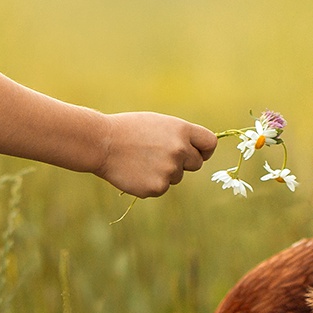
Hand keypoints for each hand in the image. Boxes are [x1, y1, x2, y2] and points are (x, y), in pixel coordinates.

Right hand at [95, 113, 216, 197]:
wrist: (102, 143)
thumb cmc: (129, 130)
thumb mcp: (159, 124)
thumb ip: (180, 136)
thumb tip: (198, 152)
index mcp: (182, 130)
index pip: (210, 144)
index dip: (204, 150)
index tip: (198, 153)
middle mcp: (180, 150)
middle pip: (196, 164)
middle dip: (183, 162)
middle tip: (159, 155)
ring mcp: (170, 170)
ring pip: (177, 177)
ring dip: (164, 172)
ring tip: (141, 160)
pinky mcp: (158, 187)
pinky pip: (162, 188)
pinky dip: (151, 183)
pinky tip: (135, 171)